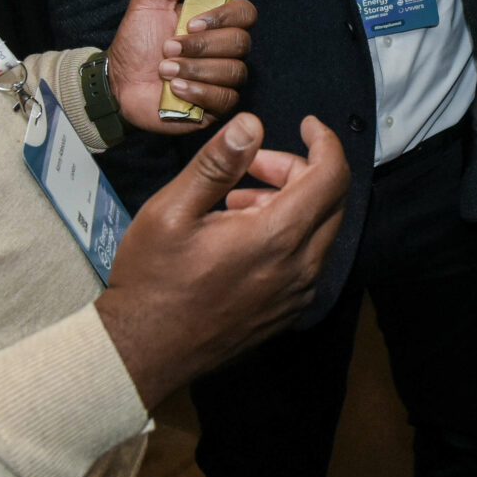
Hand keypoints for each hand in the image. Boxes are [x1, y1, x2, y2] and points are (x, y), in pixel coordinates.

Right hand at [96, 114, 348, 406]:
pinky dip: (289, 233)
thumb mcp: (172, 211)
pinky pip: (307, 259)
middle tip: (253, 163)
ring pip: (320, 230)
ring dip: (292, 202)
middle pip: (331, 201)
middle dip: (301, 170)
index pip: (332, 177)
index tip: (307, 125)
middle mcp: (300, 268)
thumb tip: (251, 125)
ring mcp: (297, 294)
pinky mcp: (288, 311)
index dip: (325, 142)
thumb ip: (217, 164)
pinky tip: (243, 233)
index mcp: (277, 238)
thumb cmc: (153, 280)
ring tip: (237, 199)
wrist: (144, 351)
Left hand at [106, 0, 255, 131]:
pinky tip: (176, 89)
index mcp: (215, 22)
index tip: (191, 22)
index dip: (224, 17)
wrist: (117, 82)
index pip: (245, 13)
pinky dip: (199, 92)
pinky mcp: (216, 107)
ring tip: (165, 70)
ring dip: (195, 69)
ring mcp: (222, 78)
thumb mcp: (150, 1)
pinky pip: (226, 99)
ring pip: (234, 72)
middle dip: (201, 47)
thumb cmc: (135, 40)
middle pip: (241, 43)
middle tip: (167, 48)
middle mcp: (225, 49)